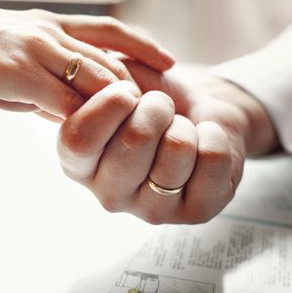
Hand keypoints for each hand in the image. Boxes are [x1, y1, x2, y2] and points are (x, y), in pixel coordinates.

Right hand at [57, 63, 277, 223]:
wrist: (198, 113)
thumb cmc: (150, 99)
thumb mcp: (117, 80)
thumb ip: (99, 79)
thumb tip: (105, 87)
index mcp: (78, 164)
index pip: (79, 139)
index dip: (110, 103)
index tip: (127, 91)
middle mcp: (109, 194)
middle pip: (134, 139)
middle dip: (157, 106)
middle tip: (160, 110)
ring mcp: (152, 209)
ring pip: (177, 147)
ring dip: (185, 123)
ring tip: (180, 130)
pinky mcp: (196, 212)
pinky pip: (212, 158)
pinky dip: (213, 134)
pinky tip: (203, 143)